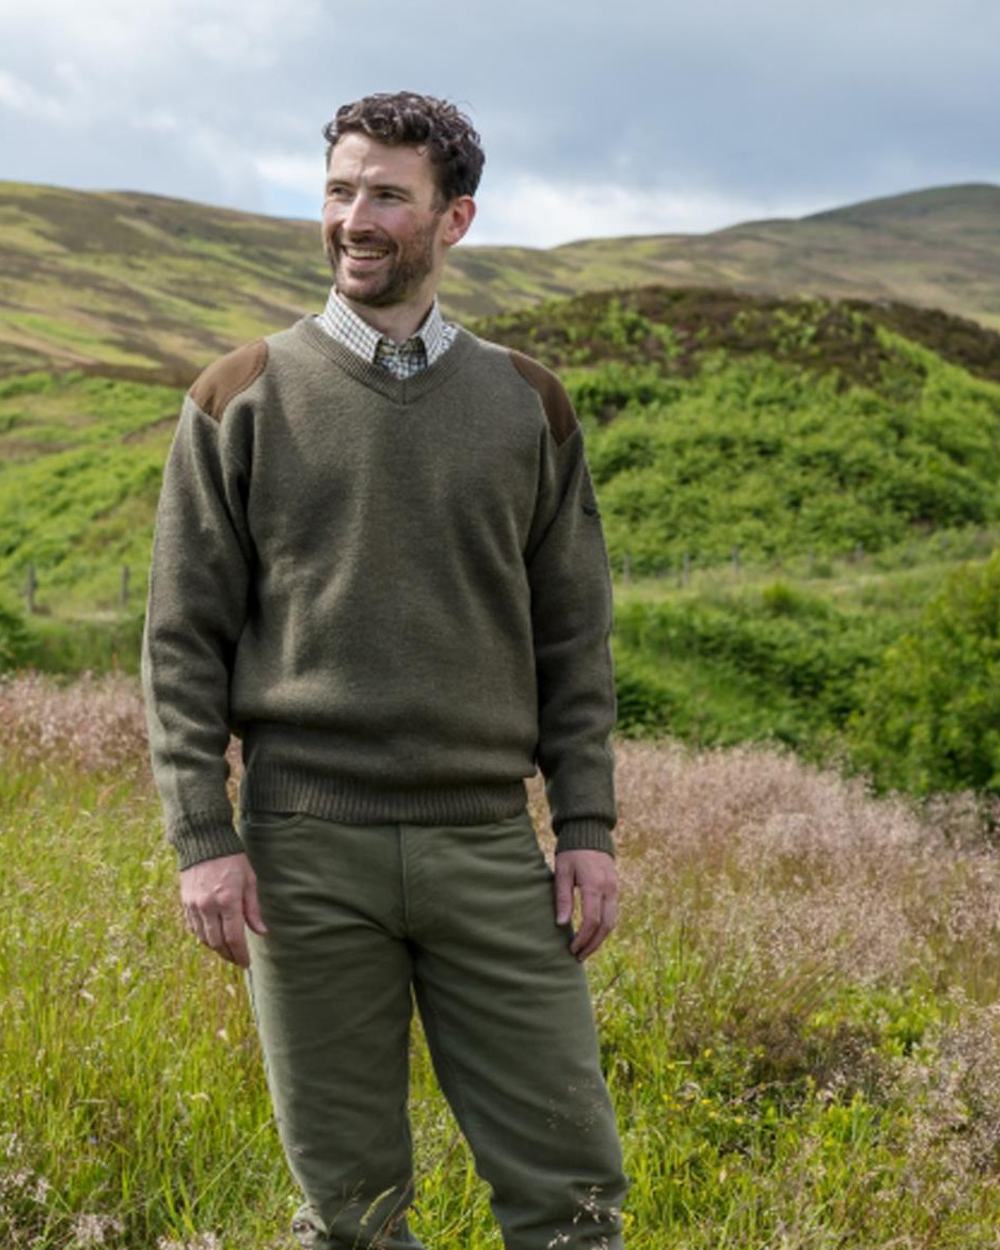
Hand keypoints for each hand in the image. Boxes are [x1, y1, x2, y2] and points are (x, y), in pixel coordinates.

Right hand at [180, 852, 266, 967]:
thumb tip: (262, 932)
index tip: (246, 963)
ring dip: (216, 949)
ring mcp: (194, 905)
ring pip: (203, 938)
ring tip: (227, 952)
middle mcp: (208, 906)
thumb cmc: (232, 859)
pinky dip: (203, 937)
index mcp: (228, 900)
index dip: (240, 954)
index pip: (234, 937)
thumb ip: (253, 909)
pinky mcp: (185, 903)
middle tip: (238, 960)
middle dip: (228, 955)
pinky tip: (213, 938)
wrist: (204, 842)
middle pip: (217, 942)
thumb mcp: (249, 880)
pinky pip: (193, 928)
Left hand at [554, 849, 618, 961]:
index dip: (582, 939)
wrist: (589, 833)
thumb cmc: (571, 852)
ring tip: (584, 951)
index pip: (592, 921)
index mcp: (594, 885)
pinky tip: (592, 935)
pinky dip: (603, 928)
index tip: (571, 949)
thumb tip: (561, 924)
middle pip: (606, 926)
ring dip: (599, 940)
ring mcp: (614, 889)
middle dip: (592, 945)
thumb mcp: (562, 872)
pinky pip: (612, 914)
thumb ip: (563, 898)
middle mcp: (609, 889)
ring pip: (612, 922)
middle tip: (578, 957)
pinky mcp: (615, 889)